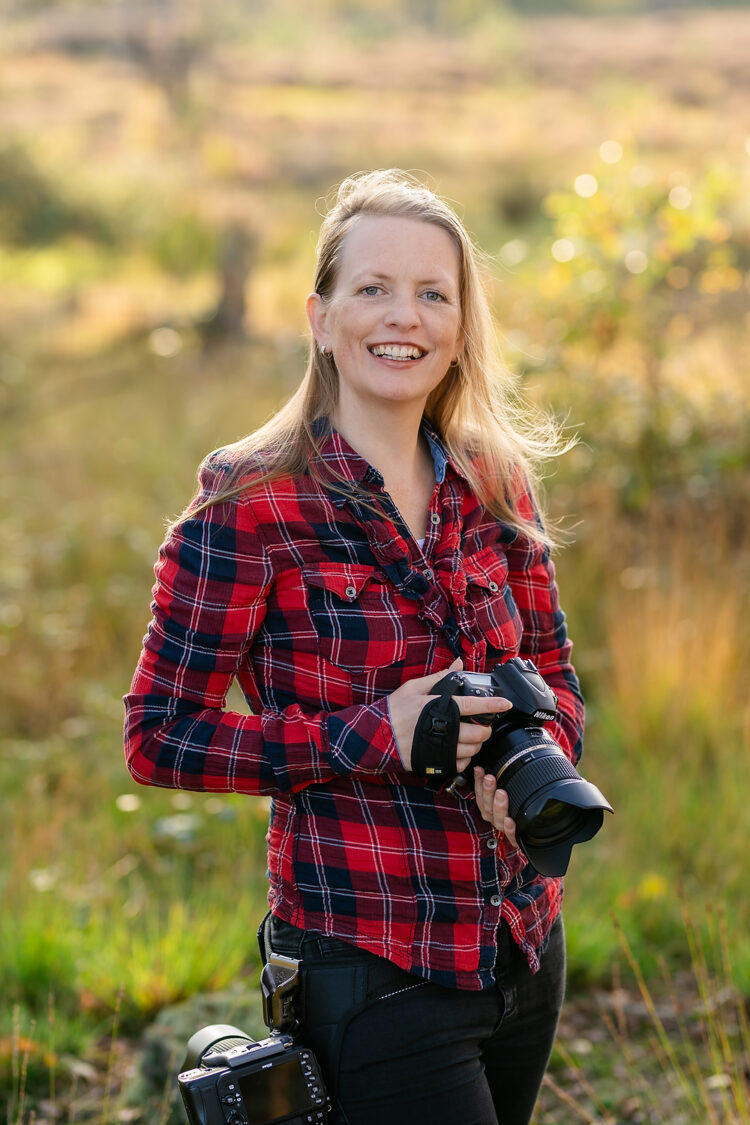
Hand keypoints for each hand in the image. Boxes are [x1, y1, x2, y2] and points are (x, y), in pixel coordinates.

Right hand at [387, 659, 511, 773]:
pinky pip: (460, 765)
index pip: (472, 706)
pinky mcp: (434, 763)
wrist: (374, 737)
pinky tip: (461, 749)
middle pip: (477, 732)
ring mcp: (437, 748)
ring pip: (471, 750)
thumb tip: (459, 663)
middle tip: (484, 724)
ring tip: (473, 736)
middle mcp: (440, 729)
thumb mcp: (414, 687)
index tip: (506, 704)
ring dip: (477, 743)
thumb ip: (440, 676)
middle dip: (486, 728)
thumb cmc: (394, 710)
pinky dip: (465, 758)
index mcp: (437, 707)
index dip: (492, 704)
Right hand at [473, 765, 518, 847]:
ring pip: (497, 819)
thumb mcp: (507, 790)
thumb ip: (497, 781)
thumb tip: (488, 764)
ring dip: (498, 806)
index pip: (480, 794)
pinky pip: (512, 836)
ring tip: (501, 794)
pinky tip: (510, 821)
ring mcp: (504, 827)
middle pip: (487, 805)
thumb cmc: (516, 809)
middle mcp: (494, 817)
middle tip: (490, 779)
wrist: (532, 831)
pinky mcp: (515, 838)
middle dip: (487, 791)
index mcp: (489, 806)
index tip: (480, 770)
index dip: (478, 782)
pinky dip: (510, 829)